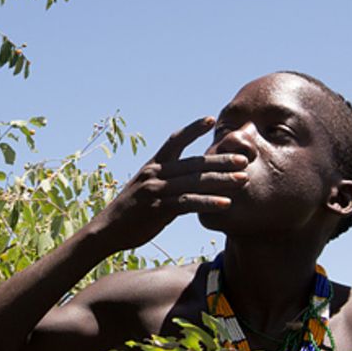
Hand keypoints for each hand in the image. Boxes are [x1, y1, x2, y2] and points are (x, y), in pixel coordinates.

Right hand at [87, 116, 247, 252]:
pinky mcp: (158, 209)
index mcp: (152, 165)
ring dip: (222, 181)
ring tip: (243, 180)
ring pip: (194, 182)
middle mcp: (154, 173)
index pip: (174, 140)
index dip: (192, 129)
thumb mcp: (147, 189)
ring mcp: (155, 190)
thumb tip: (192, 183)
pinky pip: (188, 203)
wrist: (107, 230)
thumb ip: (169, 182)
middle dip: (221, 160)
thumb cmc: (131, 212)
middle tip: (244, 159)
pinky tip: (226, 204)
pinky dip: (208, 203)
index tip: (211, 119)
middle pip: (193, 163)